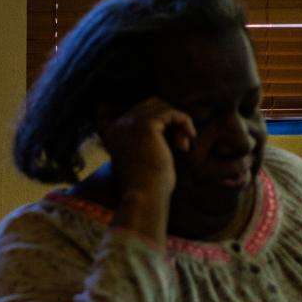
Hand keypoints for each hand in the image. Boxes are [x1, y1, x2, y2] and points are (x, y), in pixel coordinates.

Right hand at [97, 97, 194, 244]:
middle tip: (180, 144)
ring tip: (183, 145)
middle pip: (151, 105)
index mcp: (113, 133)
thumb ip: (150, 140)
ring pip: (162, 106)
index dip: (163, 124)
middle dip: (171, 121)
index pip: (141, 113)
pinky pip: (172, 113)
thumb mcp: (146, 159)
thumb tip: (172, 125)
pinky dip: (184, 123)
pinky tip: (187, 142)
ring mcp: (130, 123)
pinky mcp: (145, 125)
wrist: (144, 197)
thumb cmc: (148, 186)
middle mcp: (118, 125)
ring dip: (178, 123)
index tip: (174, 146)